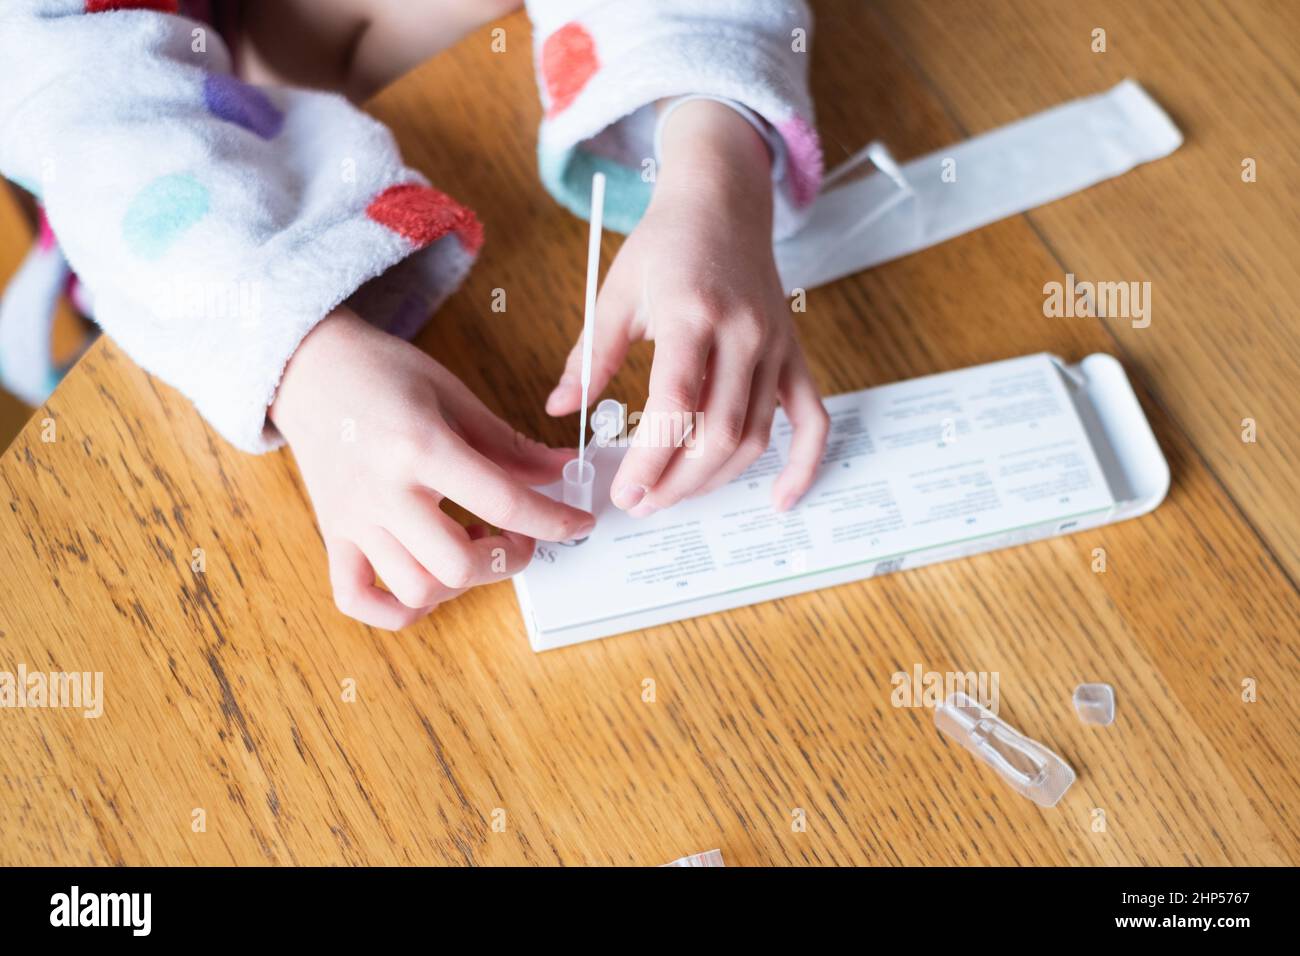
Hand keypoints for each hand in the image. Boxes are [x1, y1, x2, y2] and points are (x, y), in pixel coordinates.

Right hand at [272, 307, 593, 629]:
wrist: (306, 368)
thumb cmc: (380, 373)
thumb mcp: (452, 394)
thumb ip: (508, 442)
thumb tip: (561, 470)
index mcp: (420, 448)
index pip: (504, 502)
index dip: (554, 520)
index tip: (579, 523)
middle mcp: (385, 493)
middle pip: (459, 563)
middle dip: (509, 559)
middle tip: (522, 536)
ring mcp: (354, 520)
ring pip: (417, 589)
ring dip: (460, 583)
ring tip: (471, 546)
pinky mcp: (333, 534)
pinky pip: (356, 599)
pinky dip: (396, 609)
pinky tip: (426, 585)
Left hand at [545, 99, 828, 516]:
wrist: (722, 203)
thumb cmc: (665, 245)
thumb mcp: (615, 292)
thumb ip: (590, 355)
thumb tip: (560, 408)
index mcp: (691, 313)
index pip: (675, 405)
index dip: (650, 459)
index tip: (623, 491)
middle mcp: (742, 332)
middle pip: (718, 432)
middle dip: (677, 481)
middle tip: (639, 503)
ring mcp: (775, 346)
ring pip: (755, 436)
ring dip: (715, 481)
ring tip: (672, 498)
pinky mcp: (793, 355)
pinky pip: (811, 418)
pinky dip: (803, 464)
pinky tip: (780, 499)